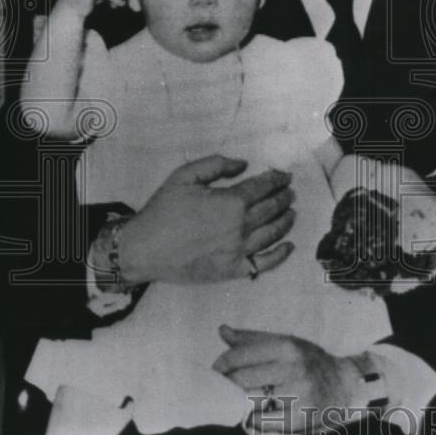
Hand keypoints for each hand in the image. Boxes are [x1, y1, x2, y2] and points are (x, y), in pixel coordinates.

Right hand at [111, 154, 295, 285]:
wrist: (145, 249)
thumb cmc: (163, 210)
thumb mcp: (185, 176)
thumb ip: (217, 164)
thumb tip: (244, 164)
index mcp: (232, 202)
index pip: (264, 187)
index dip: (277, 180)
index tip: (285, 176)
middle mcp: (241, 227)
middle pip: (272, 209)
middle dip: (284, 198)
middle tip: (290, 192)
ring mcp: (240, 251)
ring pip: (274, 234)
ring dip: (286, 221)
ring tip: (291, 213)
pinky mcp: (234, 270)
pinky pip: (265, 263)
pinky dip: (281, 254)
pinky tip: (289, 246)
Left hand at [213, 327, 359, 434]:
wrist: (343, 386)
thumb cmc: (308, 363)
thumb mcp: (285, 343)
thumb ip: (252, 339)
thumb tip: (222, 330)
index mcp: (287, 346)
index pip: (239, 356)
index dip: (221, 366)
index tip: (217, 373)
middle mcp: (293, 367)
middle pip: (240, 380)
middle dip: (226, 387)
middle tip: (223, 391)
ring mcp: (298, 393)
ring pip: (250, 401)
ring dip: (239, 404)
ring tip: (239, 402)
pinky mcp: (300, 417)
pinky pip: (263, 422)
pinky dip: (253, 421)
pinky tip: (255, 416)